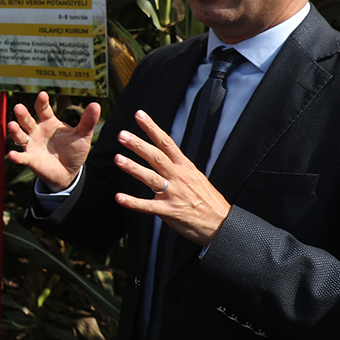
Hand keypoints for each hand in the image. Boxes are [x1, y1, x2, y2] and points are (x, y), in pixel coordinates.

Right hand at [7, 91, 100, 191]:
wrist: (70, 171)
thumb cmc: (74, 149)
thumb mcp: (83, 135)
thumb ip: (87, 121)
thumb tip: (96, 104)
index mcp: (49, 122)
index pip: (43, 109)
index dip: (42, 102)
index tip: (43, 95)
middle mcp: (37, 131)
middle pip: (27, 120)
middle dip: (22, 114)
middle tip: (19, 107)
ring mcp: (32, 145)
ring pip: (20, 136)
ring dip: (15, 131)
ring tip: (11, 125)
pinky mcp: (30, 160)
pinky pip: (22, 157)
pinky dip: (16, 156)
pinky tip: (12, 155)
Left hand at [113, 109, 230, 246]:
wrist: (222, 224)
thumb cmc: (208, 200)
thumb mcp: (196, 176)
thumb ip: (178, 164)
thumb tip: (165, 151)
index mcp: (185, 167)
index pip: (167, 143)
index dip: (152, 128)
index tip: (139, 115)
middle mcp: (179, 177)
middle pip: (157, 157)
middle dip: (139, 145)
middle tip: (122, 135)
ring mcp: (174, 194)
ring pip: (151, 178)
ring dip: (134, 168)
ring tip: (118, 159)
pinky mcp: (170, 211)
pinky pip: (148, 206)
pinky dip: (133, 202)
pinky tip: (119, 197)